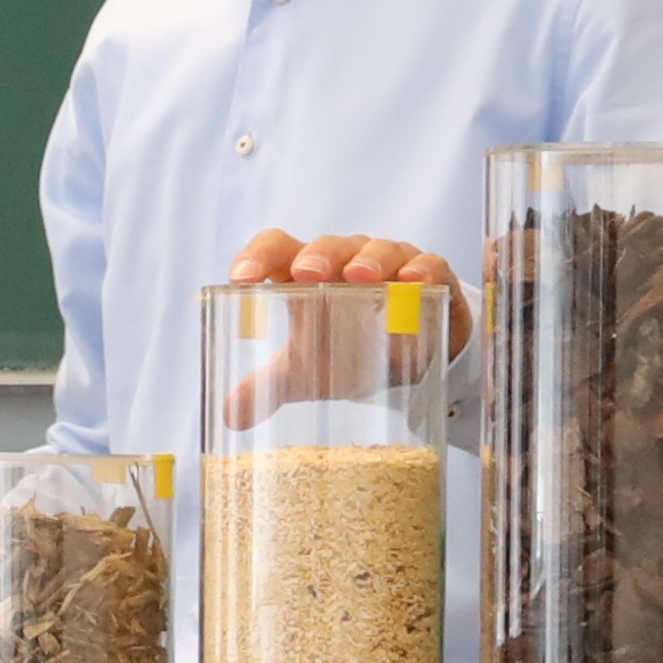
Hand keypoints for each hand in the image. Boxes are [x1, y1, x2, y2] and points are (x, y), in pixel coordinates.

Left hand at [219, 230, 464, 424]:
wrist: (408, 360)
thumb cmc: (345, 348)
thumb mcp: (305, 370)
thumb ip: (267, 386)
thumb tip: (230, 415)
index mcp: (304, 273)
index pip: (277, 248)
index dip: (257, 256)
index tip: (240, 279)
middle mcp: (345, 260)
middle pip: (326, 246)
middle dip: (315, 257)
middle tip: (305, 274)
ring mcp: (390, 264)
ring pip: (377, 250)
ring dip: (368, 260)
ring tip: (360, 277)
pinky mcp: (431, 278)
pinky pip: (429, 264)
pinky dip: (422, 269)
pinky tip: (415, 281)